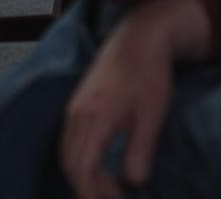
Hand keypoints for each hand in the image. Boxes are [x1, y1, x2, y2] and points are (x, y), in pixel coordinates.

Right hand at [59, 0, 210, 196]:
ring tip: (112, 188)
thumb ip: (140, 149)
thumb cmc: (149, 73)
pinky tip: (104, 167)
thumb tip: (133, 183)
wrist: (139, 37)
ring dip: (85, 176)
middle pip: (69, 163)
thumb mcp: (152, 114)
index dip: (92, 193)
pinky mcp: (79, 106)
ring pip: (68, 153)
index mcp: (93, 116)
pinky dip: (83, 161)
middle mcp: (77, 114)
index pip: (80, 167)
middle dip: (87, 189)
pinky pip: (72, 141)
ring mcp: (75, 108)